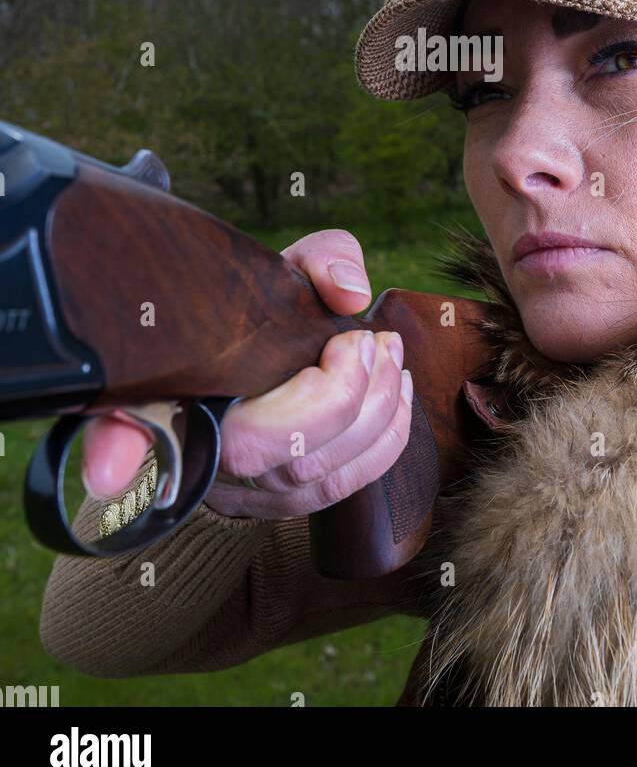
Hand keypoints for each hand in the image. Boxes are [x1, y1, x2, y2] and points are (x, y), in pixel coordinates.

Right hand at [80, 229, 412, 519]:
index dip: (115, 451)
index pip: (124, 428)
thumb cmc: (260, 308)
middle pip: (257, 453)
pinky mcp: (276, 505)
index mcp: (164, 391)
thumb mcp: (280, 266)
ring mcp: (234, 490)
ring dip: (372, 412)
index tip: (109, 473)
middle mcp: (190, 452)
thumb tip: (350, 292)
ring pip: (309, 477)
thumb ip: (318, 261)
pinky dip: (383, 443)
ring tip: (389, 354)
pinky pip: (338, 491)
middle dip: (338, 394)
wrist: (256, 348)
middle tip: (368, 339)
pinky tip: (396, 393)